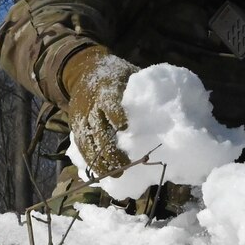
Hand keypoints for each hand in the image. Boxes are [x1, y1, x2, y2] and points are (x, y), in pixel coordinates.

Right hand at [59, 45, 137, 182]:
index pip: (109, 101)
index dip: (115, 113)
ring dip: (99, 160)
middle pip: (98, 129)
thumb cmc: (114, 73)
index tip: (124, 126)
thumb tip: (169, 103)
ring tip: (113, 174)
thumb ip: (143, 88)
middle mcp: (91, 104)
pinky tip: (100, 172)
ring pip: (87, 141)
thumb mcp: (128, 74)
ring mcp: (81, 116)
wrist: (82, 69)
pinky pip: (81, 144)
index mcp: (106, 87)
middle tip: (124, 165)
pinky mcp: (75, 125)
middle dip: (109, 149)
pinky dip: (89, 159)